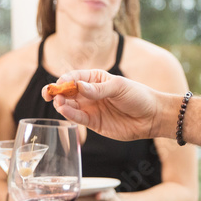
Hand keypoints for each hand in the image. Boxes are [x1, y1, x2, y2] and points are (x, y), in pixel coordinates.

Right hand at [43, 69, 168, 141]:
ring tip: (58, 103)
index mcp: (96, 79)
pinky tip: (64, 111)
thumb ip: (98, 88)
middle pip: (67, 92)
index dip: (64, 80)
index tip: (58, 84)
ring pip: (69, 105)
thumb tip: (78, 85)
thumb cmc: (138, 96)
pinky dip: (69, 115)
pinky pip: (78, 118)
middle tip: (49, 94)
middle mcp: (90, 93)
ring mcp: (91, 108)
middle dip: (57, 92)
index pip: (74, 77)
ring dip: (61, 104)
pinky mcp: (93, 123)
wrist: (152, 116)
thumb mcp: (119, 87)